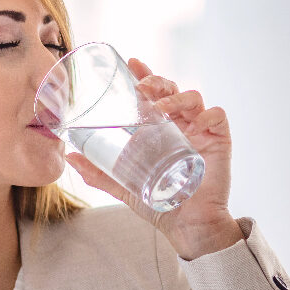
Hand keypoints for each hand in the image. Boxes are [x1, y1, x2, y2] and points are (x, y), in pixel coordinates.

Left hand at [64, 58, 243, 259]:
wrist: (188, 228)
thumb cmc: (160, 203)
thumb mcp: (124, 186)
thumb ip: (99, 173)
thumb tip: (70, 158)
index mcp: (161, 128)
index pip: (154, 94)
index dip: (145, 75)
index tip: (133, 62)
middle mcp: (181, 124)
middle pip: (173, 89)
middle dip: (158, 82)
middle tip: (142, 88)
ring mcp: (201, 131)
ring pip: (194, 98)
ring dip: (177, 96)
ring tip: (162, 107)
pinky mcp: (219, 142)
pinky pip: (218, 117)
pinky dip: (207, 114)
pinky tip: (195, 123)